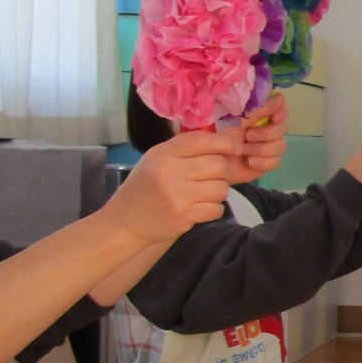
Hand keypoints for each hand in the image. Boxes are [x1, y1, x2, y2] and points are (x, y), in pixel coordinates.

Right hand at [102, 132, 233, 244]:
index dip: (224, 142)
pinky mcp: (184, 217)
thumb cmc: (146, 186)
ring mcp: (177, 196)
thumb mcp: (157, 159)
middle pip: (218, 165)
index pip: (201, 141)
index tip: (235, 147)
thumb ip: (186, 150)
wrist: (126, 221)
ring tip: (204, 192)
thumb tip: (226, 142)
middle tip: (218, 175)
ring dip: (219, 190)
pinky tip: (200, 207)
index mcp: (163, 154)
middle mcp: (169, 173)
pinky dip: (213, 208)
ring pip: (221, 188)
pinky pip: (217, 209)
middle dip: (225, 170)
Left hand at [227, 93, 288, 183]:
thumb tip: (279, 98)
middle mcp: (267, 128)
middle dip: (267, 133)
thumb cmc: (220, 135)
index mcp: (260, 114)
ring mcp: (269, 146)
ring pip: (281, 145)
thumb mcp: (236, 119)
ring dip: (263, 149)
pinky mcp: (268, 162)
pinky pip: (276, 162)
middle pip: (284, 127)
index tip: (273, 117)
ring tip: (244, 150)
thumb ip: (258, 109)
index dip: (281, 112)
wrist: (211, 160)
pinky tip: (250, 162)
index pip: (281, 108)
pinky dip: (263, 162)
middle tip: (248, 136)